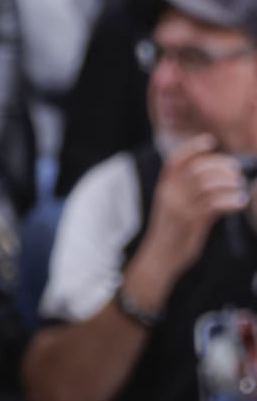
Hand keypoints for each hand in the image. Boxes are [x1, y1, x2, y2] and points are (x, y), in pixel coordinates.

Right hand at [142, 134, 250, 283]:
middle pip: (197, 169)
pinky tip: (240, 202)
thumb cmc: (172, 233)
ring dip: (228, 182)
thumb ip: (188, 193)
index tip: (211, 142)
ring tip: (239, 187)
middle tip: (236, 171)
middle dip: (220, 166)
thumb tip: (216, 178)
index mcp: (164, 188)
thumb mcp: (174, 208)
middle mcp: (170, 194)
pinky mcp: (191, 222)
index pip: (175, 160)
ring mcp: (179, 208)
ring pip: (206, 184)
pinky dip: (230, 200)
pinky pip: (214, 204)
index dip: (192, 147)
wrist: (160, 258)